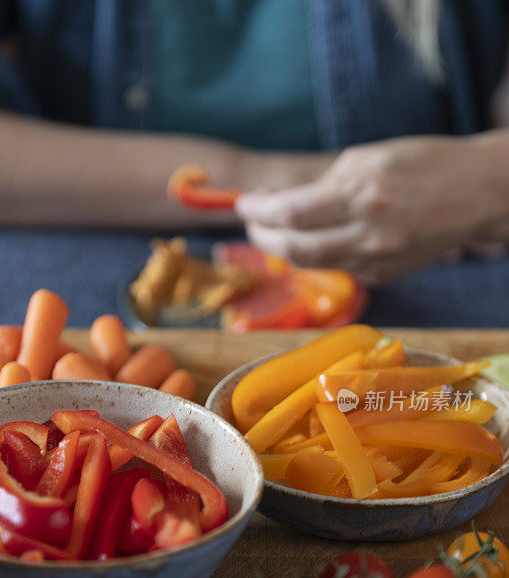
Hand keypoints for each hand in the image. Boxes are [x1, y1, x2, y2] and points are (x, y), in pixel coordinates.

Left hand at [236, 136, 501, 285]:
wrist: (478, 193)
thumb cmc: (422, 163)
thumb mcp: (368, 158)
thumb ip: (324, 184)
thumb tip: (281, 204)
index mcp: (361, 192)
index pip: (290, 212)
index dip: (258, 212)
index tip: (243, 204)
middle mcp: (368, 232)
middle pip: (294, 248)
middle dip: (263, 237)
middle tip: (253, 223)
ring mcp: (378, 260)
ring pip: (314, 264)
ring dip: (286, 248)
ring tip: (276, 230)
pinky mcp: (386, 275)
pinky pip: (340, 268)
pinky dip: (321, 255)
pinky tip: (319, 238)